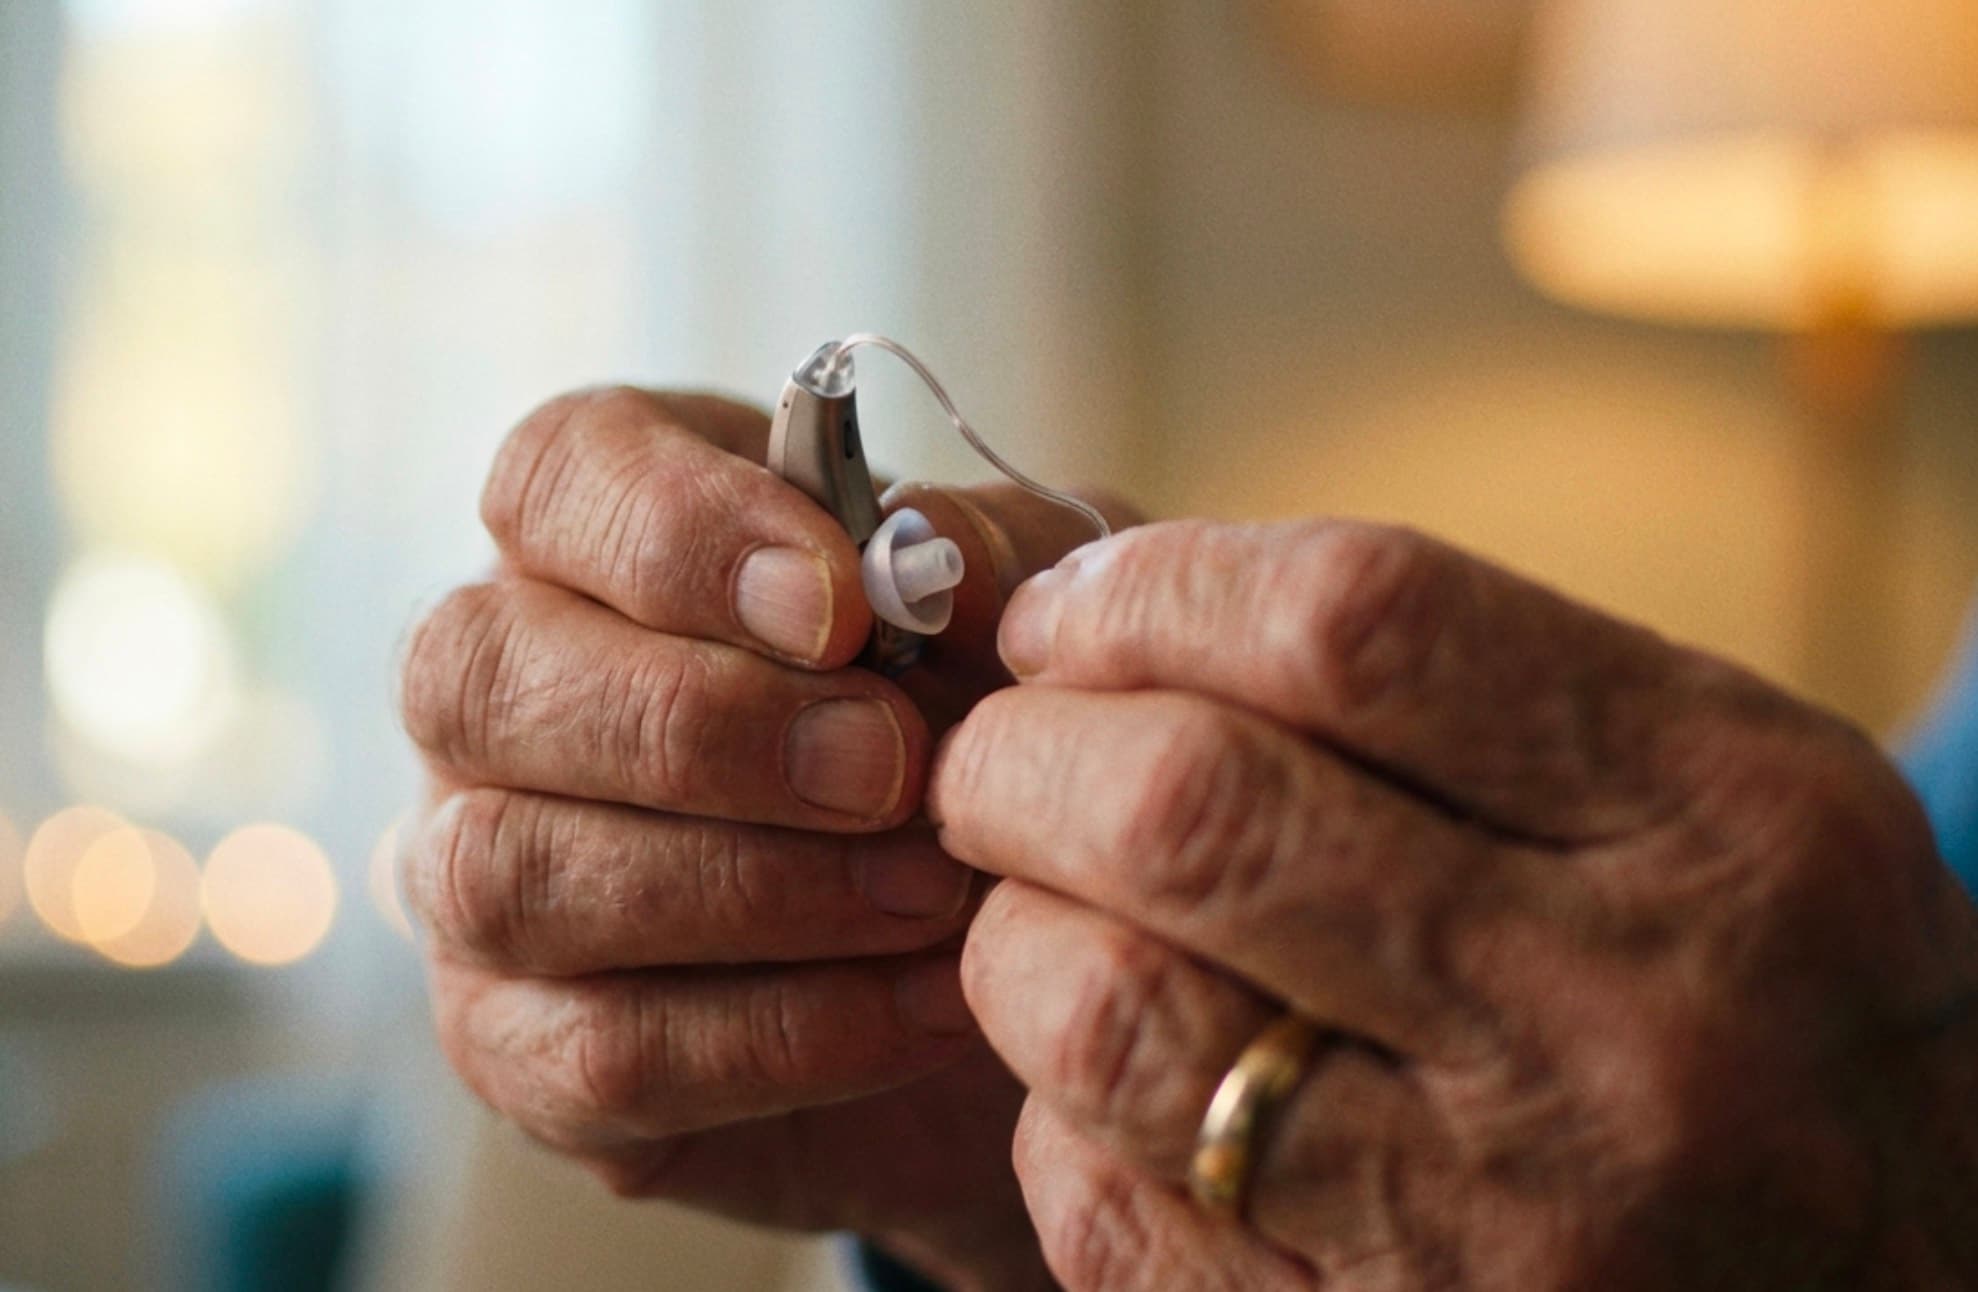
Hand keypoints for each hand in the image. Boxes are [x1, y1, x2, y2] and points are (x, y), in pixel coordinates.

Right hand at [398, 386, 1122, 1290]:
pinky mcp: (519, 1046)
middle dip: (700, 723)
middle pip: (473, 669)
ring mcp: (471, 876)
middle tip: (891, 767)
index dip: (678, 527)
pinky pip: (597, 1051)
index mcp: (598, 539)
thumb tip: (920, 552)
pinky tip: (927, 1004)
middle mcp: (497, 695)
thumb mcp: (1020, 614)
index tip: (845, 605)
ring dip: (744, 887)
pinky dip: (784, 1031)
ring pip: (505, 870)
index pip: (553, 475)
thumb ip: (982, 555)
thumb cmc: (980, 726)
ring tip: (932, 894)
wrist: (1005, 949)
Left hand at [932, 518, 1977, 1290]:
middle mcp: (1626, 1020)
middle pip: (1191, 807)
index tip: (1068, 614)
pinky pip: (1110, 1207)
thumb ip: (1473, 688)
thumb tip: (1133, 613)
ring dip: (1018, 938)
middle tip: (1003, 763)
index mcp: (1728, 819)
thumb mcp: (1722, 800)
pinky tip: (1127, 1092)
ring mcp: (1504, 1225)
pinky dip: (1065, 1120)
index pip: (1351, 622)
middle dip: (1024, 756)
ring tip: (1045, 918)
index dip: (1149, 590)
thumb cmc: (1766, 1004)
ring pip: (1110, 1014)